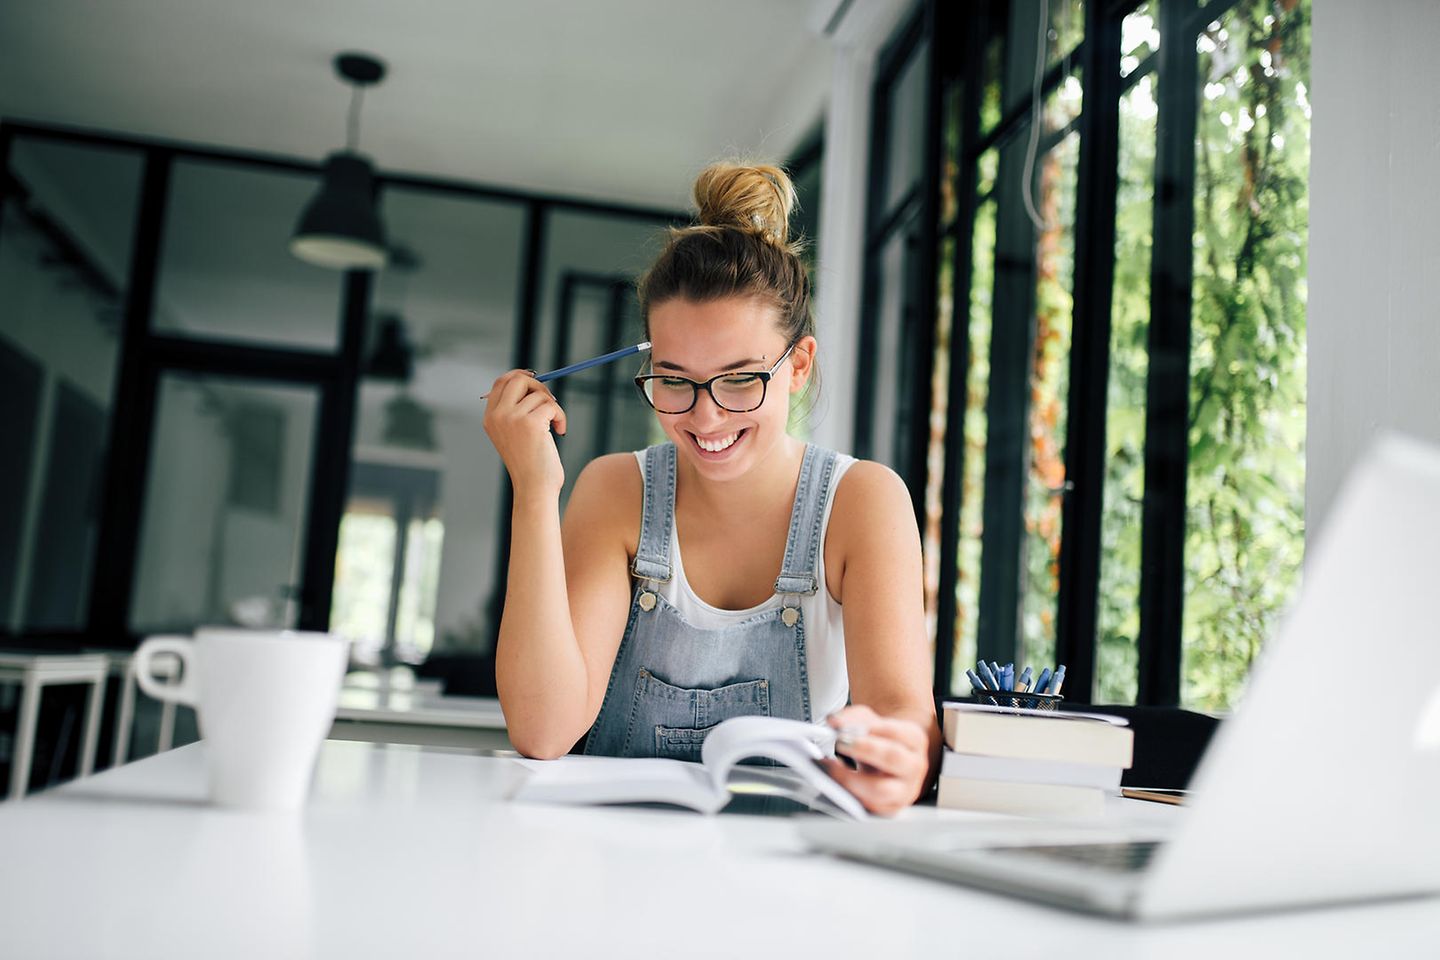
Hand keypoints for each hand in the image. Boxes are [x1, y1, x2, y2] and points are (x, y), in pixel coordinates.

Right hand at [482, 370, 567, 495]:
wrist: (534, 488)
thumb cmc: (531, 464)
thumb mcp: (516, 434)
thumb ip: (517, 410)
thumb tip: (532, 381)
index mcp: (490, 418)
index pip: (500, 382)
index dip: (519, 376)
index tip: (536, 380)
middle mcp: (498, 416)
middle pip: (517, 379)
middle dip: (539, 386)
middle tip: (551, 402)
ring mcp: (512, 418)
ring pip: (540, 394)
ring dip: (554, 408)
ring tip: (555, 427)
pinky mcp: (530, 423)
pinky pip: (552, 406)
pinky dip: (561, 417)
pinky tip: (560, 432)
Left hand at [819, 705, 928, 815]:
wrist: (891, 763)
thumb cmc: (880, 741)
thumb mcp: (869, 721)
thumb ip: (852, 718)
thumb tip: (835, 722)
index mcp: (914, 740)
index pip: (894, 732)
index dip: (868, 729)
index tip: (845, 728)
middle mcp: (914, 766)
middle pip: (893, 758)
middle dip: (863, 749)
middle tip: (839, 743)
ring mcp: (905, 790)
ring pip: (881, 789)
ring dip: (851, 778)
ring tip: (831, 768)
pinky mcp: (890, 808)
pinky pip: (869, 806)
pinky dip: (849, 795)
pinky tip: (834, 784)